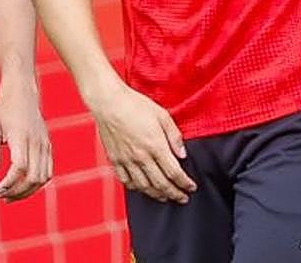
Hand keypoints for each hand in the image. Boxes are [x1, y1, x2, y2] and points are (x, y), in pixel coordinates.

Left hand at [0, 81, 51, 200]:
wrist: (22, 94)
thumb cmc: (3, 111)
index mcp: (21, 137)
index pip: (20, 167)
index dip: (10, 183)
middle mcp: (36, 142)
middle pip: (34, 176)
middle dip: (18, 192)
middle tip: (3, 196)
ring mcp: (45, 145)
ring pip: (43, 177)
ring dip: (28, 191)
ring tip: (12, 195)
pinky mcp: (48, 146)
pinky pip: (48, 171)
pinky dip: (38, 183)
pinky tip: (24, 186)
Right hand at [87, 82, 195, 203]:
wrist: (108, 102)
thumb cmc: (135, 104)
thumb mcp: (162, 115)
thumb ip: (174, 136)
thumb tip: (182, 154)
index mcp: (156, 145)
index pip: (174, 173)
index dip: (185, 183)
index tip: (191, 187)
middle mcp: (141, 157)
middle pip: (161, 184)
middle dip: (175, 194)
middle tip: (182, 198)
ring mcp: (127, 160)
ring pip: (144, 186)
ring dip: (157, 194)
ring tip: (165, 196)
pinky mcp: (115, 159)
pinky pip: (126, 180)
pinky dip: (136, 188)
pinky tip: (142, 188)